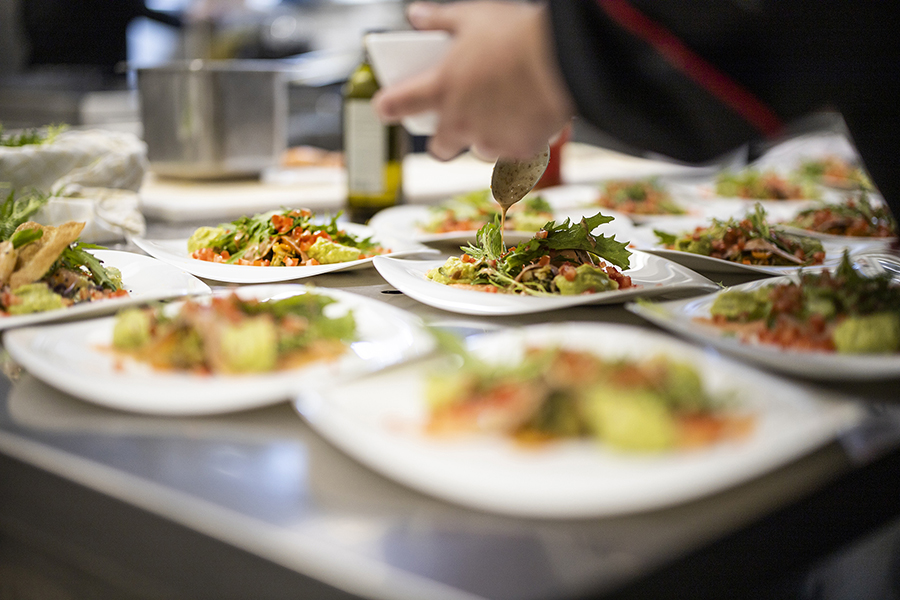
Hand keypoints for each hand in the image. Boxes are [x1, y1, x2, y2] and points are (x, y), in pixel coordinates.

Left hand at [372, 1, 574, 160]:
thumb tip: (417, 16)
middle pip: (439, 148)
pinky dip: (519, 140)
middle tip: (453, 126)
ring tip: (503, 115)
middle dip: (442, 142)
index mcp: (441, 88)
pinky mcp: (520, 151)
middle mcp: (460, 121)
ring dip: (485, 138)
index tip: (387, 107)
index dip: (388, 107)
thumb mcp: (473, 16)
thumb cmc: (519, 36)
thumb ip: (440, 20)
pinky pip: (514, 153)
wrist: (567, 59)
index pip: (396, 105)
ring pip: (479, 151)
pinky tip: (530, 120)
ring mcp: (490, 140)